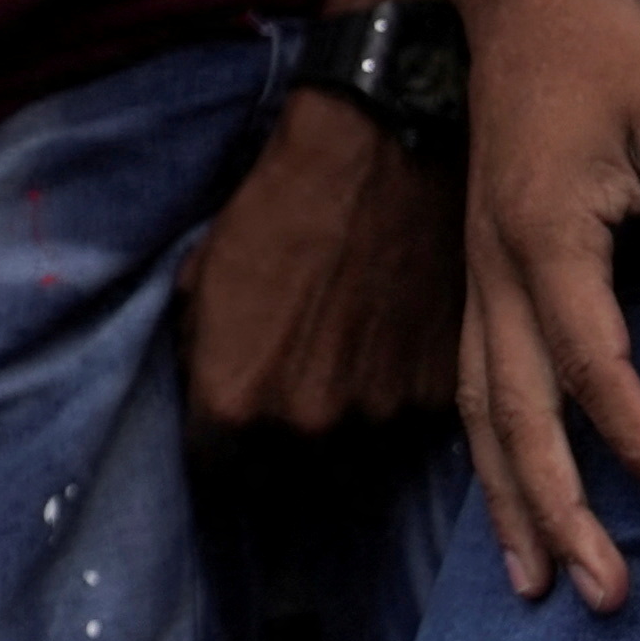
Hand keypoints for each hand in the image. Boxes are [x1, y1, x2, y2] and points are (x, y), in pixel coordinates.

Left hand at [173, 89, 462, 439]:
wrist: (381, 160)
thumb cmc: (277, 208)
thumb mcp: (203, 278)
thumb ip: (199, 354)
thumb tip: (199, 394)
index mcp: (235, 401)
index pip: (213, 473)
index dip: (216, 455)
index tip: (223, 441)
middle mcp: (308, 425)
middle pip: (286, 480)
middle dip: (276, 456)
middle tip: (283, 410)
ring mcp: (381, 415)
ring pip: (354, 459)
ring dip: (342, 434)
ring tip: (340, 379)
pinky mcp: (441, 394)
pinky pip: (408, 423)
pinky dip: (395, 403)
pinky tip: (388, 357)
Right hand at [457, 0, 639, 609]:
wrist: (523, 2)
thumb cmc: (612, 58)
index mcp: (543, 240)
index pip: (598, 373)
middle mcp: (493, 273)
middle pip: (517, 419)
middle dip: (558, 514)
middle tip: (600, 595)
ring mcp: (475, 276)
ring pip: (480, 413)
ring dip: (507, 502)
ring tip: (533, 582)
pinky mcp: (479, 274)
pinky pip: (475, 384)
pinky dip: (490, 453)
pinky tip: (509, 495)